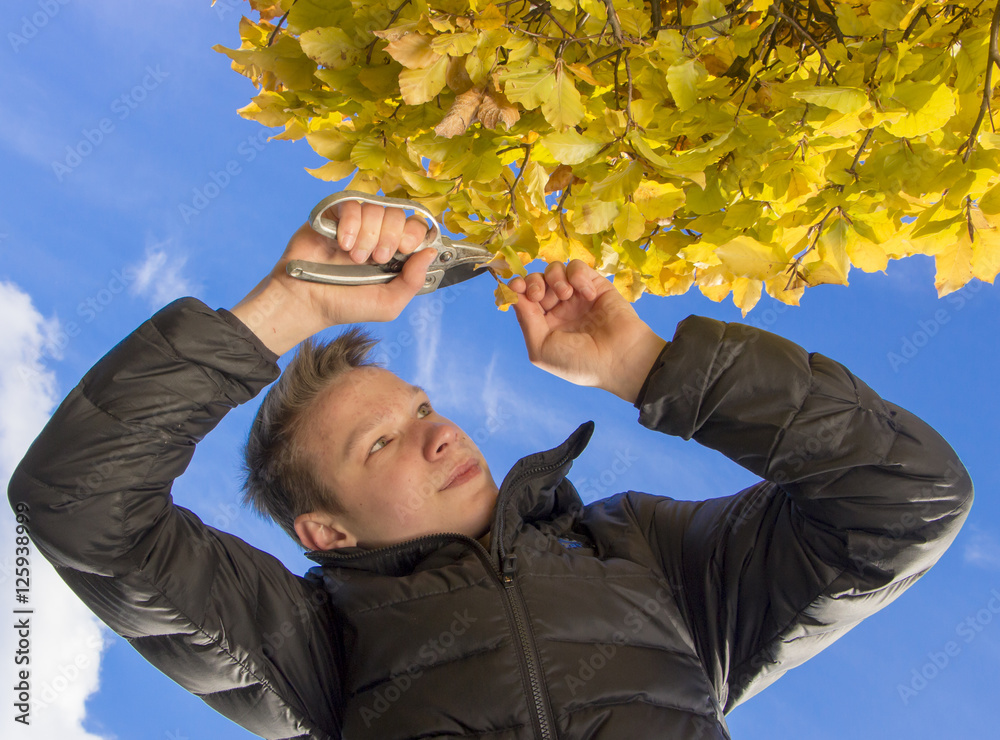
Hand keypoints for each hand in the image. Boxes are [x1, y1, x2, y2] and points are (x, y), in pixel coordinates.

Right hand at [231, 199, 432, 355]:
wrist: (307, 301)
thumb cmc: (346, 304)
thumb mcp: (388, 304)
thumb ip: (413, 281)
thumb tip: (431, 252)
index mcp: (395, 251)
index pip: (416, 227)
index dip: (415, 234)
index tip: (405, 249)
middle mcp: (378, 233)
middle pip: (398, 214)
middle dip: (391, 236)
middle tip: (377, 258)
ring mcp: (357, 222)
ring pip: (375, 208)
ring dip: (368, 234)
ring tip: (354, 256)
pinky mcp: (334, 214)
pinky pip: (351, 203)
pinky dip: (351, 223)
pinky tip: (343, 244)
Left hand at [509, 260, 666, 403]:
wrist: (620, 359)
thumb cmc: (579, 361)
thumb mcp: (542, 348)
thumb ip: (526, 319)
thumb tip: (512, 293)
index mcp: (545, 325)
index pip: (525, 298)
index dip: (518, 288)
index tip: (516, 286)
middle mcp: (560, 308)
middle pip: (537, 280)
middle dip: (534, 282)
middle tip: (540, 295)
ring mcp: (577, 296)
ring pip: (556, 269)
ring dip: (555, 277)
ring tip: (566, 295)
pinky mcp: (595, 285)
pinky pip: (578, 267)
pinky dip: (578, 276)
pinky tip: (587, 295)